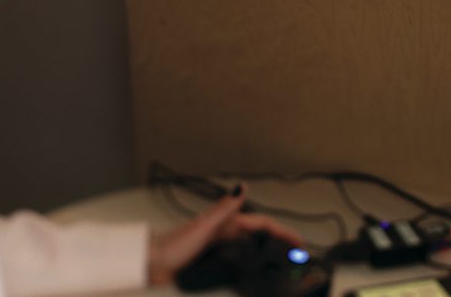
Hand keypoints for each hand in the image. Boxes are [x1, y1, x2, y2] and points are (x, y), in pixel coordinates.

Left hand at [146, 187, 303, 284]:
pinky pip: (236, 253)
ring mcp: (215, 242)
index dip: (281, 231)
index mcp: (224, 221)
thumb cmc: (173, 245)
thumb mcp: (204, 226)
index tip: (297, 240)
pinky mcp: (207, 255)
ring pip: (247, 241)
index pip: (261, 224)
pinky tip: (248, 262)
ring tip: (278, 253)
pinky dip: (248, 255)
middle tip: (294, 248)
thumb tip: (241, 187)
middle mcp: (221, 230)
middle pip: (257, 231)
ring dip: (264, 245)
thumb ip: (224, 208)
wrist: (152, 263)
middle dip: (277, 237)